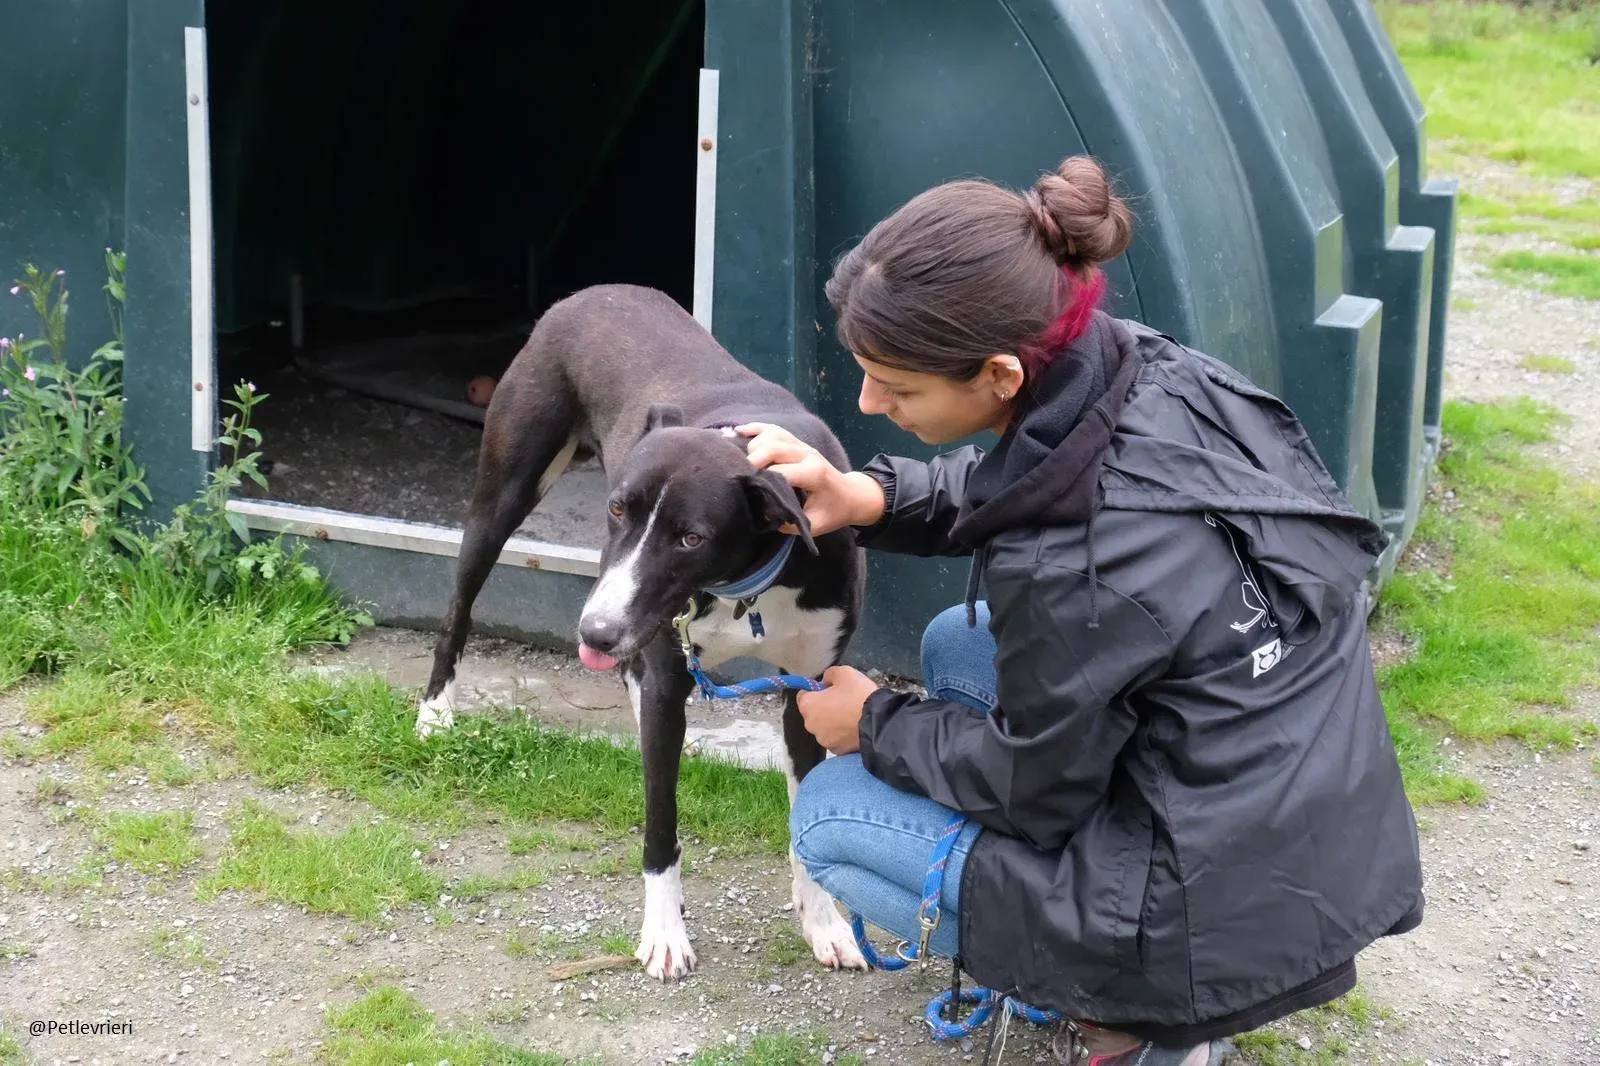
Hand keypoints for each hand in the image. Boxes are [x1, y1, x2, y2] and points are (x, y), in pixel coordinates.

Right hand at [737, 423, 885, 536]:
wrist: (852, 495)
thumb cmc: (833, 511)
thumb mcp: (815, 525)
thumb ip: (789, 522)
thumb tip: (763, 513)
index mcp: (814, 474)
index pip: (779, 472)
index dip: (760, 480)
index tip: (749, 492)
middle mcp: (807, 454)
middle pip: (772, 447)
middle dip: (752, 460)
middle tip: (742, 477)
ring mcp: (802, 445)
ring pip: (771, 434)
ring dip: (753, 445)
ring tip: (742, 462)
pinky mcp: (797, 442)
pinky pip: (774, 428)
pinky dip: (756, 428)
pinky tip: (739, 431)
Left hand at [797, 665, 880, 754]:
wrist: (879, 722)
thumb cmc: (859, 696)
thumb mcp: (845, 672)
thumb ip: (829, 675)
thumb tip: (825, 681)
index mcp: (808, 706)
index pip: (803, 695)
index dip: (816, 690)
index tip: (829, 689)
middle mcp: (811, 725)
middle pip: (814, 712)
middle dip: (824, 706)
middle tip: (843, 700)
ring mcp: (823, 740)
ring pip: (825, 727)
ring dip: (833, 721)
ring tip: (851, 714)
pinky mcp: (836, 750)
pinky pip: (835, 738)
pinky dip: (841, 734)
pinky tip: (854, 726)